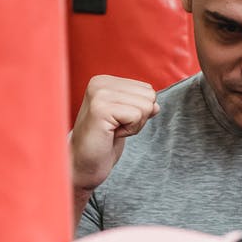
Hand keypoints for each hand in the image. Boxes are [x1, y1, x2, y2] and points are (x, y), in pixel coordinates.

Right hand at [69, 75, 158, 190]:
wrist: (84, 161)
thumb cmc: (105, 139)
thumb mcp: (127, 116)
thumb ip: (142, 105)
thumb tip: (156, 104)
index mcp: (105, 80)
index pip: (147, 89)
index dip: (139, 110)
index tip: (118, 120)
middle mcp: (100, 83)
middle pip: (149, 96)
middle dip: (140, 117)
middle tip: (116, 126)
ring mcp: (99, 94)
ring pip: (146, 106)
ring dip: (135, 124)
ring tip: (113, 129)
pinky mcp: (100, 109)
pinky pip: (137, 116)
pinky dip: (130, 130)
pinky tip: (112, 133)